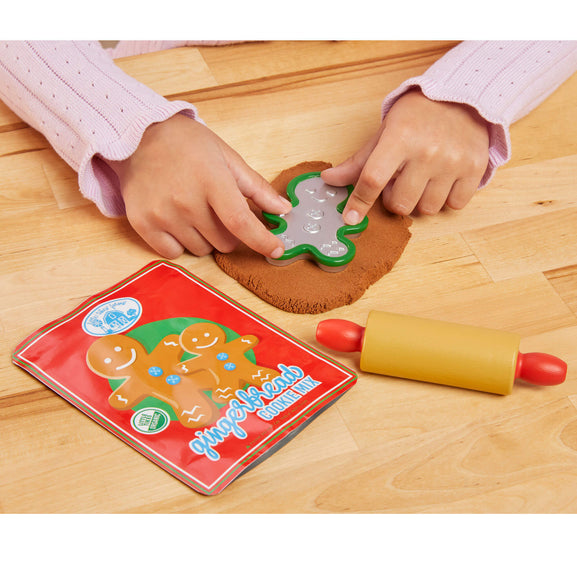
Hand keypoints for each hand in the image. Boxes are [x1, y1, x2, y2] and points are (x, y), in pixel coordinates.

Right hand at [108, 114, 290, 258]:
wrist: (137, 136)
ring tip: (193, 210)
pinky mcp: (143, 224)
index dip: (262, 241)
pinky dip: (181, 243)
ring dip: (205, 237)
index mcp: (211, 180)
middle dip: (230, 232)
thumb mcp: (226, 157)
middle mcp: (186, 201)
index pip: (241, 222)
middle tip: (217, 210)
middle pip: (225, 242)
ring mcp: (163, 215)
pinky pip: (175, 253)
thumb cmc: (186, 144)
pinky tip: (177, 221)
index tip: (276, 250)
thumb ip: (256, 186)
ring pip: (201, 249)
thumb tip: (283, 209)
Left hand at [321, 89, 489, 223]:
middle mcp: (428, 151)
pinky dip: (446, 199)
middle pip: (400, 204)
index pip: (373, 179)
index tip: (350, 217)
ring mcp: (454, 162)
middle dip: (395, 198)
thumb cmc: (418, 116)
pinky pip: (454, 205)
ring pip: (427, 209)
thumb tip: (329, 179)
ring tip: (422, 179)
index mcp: (400, 138)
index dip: (358, 202)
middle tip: (400, 181)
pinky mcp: (475, 169)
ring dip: (420, 200)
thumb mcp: (384, 132)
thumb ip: (358, 161)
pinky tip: (442, 181)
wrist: (463, 97)